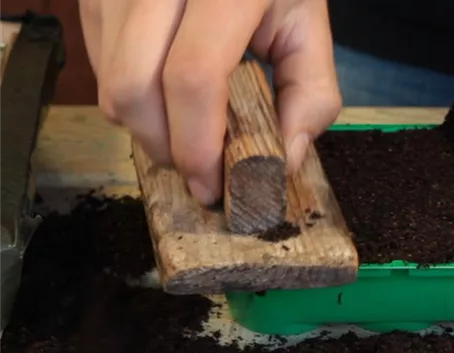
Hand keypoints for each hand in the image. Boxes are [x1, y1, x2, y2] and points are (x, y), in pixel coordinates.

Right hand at [80, 0, 341, 204]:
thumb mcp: (308, 24)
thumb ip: (311, 93)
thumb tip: (282, 160)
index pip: (192, 76)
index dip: (197, 144)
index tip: (213, 184)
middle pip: (133, 86)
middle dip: (163, 146)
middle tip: (198, 170)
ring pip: (108, 81)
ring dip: (145, 127)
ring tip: (187, 130)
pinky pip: (98, 65)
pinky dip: (131, 98)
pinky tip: (166, 92)